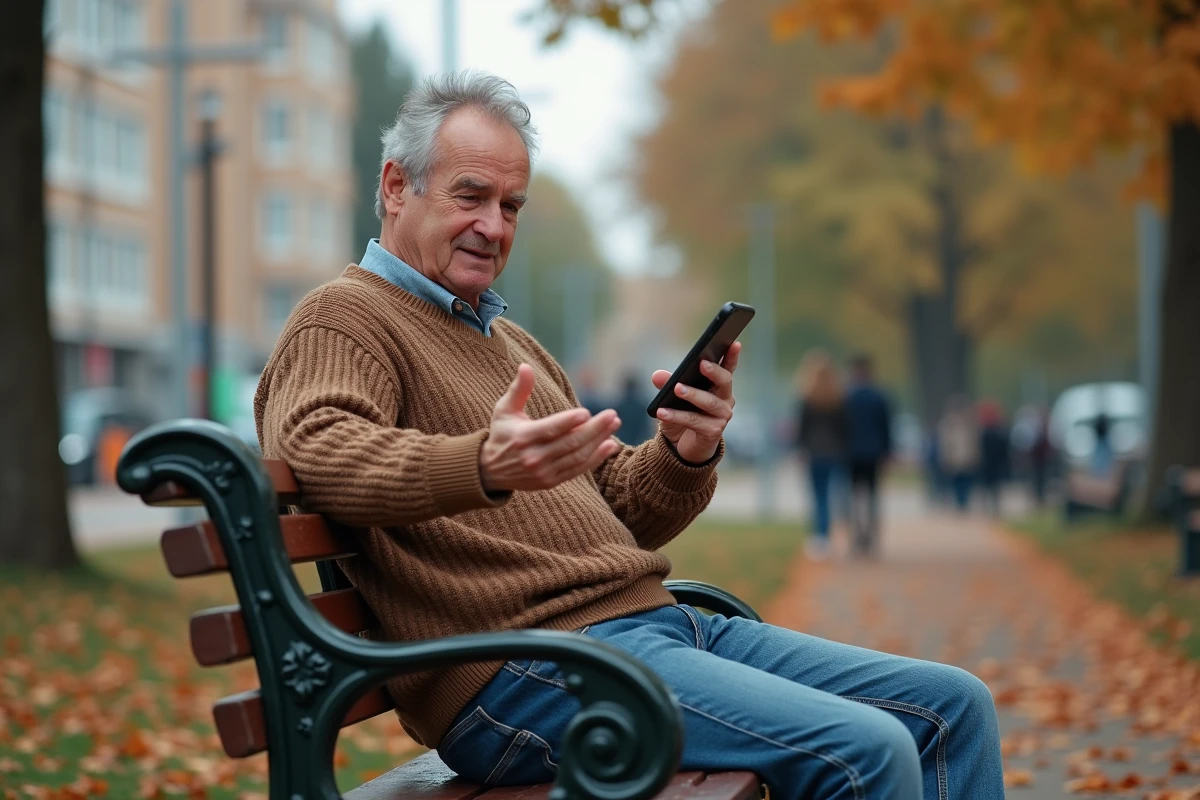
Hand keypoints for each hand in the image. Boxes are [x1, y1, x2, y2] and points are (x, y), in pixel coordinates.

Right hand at [480, 364, 621, 491]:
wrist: (490, 471)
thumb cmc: (501, 434)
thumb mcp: (504, 410)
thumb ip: (518, 389)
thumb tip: (526, 366)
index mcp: (523, 437)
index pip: (550, 429)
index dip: (569, 421)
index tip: (587, 412)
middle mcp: (534, 457)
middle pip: (570, 443)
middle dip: (594, 429)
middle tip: (612, 415)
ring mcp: (543, 472)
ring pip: (577, 456)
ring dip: (599, 441)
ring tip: (614, 425)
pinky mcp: (551, 482)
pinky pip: (577, 470)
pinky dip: (595, 458)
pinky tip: (609, 445)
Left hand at [651, 342, 740, 463]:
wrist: (680, 447)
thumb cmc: (681, 416)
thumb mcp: (671, 398)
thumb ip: (666, 384)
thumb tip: (657, 375)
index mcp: (718, 387)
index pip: (727, 368)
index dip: (732, 356)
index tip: (734, 343)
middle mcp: (725, 400)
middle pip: (724, 381)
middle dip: (714, 371)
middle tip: (701, 363)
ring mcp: (722, 417)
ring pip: (709, 402)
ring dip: (693, 394)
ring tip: (676, 388)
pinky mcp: (713, 432)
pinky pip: (695, 421)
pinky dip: (677, 416)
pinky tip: (662, 412)